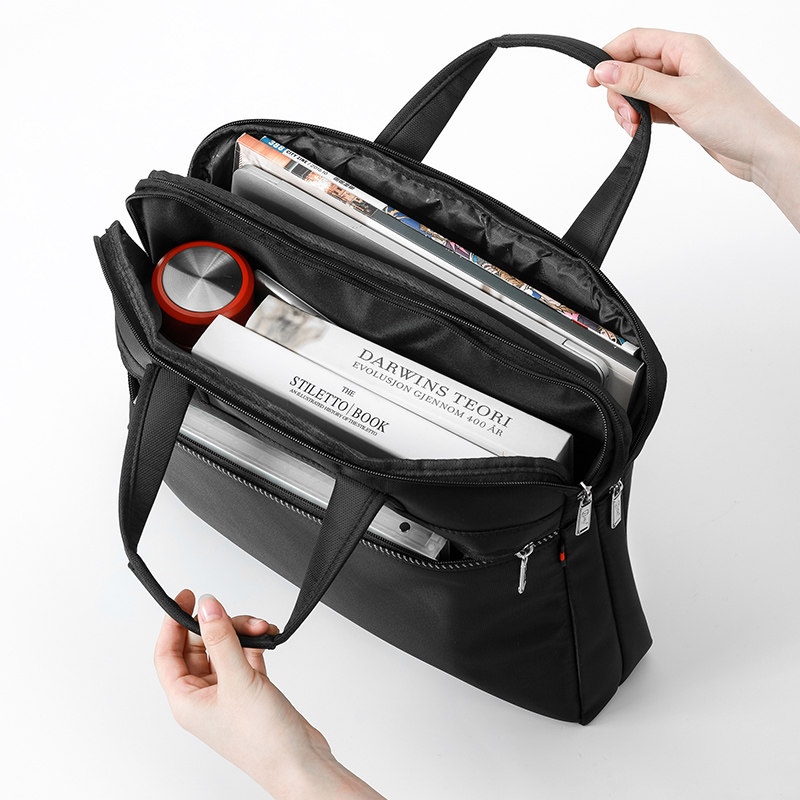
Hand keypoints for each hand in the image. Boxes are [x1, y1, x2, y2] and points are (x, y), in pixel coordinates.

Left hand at [154, 590, 385, 798]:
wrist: (300, 763)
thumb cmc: (263, 741)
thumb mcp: (238, 681)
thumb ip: (222, 639)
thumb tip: (207, 606)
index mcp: (186, 701)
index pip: (167, 654)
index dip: (173, 623)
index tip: (186, 597)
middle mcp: (204, 697)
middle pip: (199, 647)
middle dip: (218, 626)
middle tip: (232, 612)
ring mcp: (228, 694)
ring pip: (225, 649)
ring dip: (241, 633)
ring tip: (260, 627)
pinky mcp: (250, 691)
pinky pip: (245, 656)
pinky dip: (255, 644)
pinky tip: (268, 637)